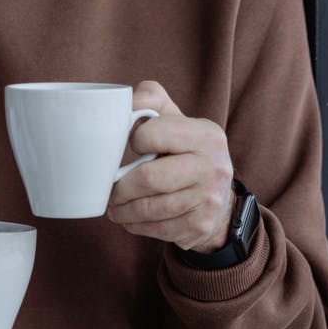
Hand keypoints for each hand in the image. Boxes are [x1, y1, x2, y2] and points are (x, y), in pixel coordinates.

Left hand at [107, 81, 234, 252]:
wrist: (217, 194)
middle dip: (120, 187)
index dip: (135, 139)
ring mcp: (210, 200)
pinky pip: (159, 229)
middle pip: (149, 178)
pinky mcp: (201, 226)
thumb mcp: (175, 118)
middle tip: (109, 189)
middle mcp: (214, 167)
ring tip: (113, 206)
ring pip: (150, 208)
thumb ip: (150, 99)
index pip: (153, 134)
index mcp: (207, 134)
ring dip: (123, 210)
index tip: (131, 145)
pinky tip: (131, 219)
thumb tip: (121, 101)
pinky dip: (137, 226)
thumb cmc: (184, 150)